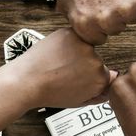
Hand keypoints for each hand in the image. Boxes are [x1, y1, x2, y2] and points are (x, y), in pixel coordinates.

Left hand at [0, 28, 115, 108]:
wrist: (26, 81)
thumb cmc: (48, 93)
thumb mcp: (78, 101)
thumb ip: (98, 94)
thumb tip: (109, 84)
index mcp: (100, 80)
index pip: (105, 74)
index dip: (90, 77)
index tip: (80, 79)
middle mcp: (96, 61)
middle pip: (96, 60)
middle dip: (84, 64)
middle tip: (66, 72)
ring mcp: (84, 46)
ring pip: (85, 47)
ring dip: (76, 52)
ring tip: (59, 63)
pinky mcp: (71, 34)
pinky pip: (75, 36)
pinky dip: (67, 42)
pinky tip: (56, 54)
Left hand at [59, 0, 135, 44]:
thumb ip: (73, 20)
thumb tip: (81, 32)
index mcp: (85, 24)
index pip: (98, 39)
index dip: (99, 25)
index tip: (100, 12)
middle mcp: (106, 20)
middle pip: (116, 29)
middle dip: (114, 15)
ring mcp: (126, 9)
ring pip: (132, 18)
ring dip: (129, 5)